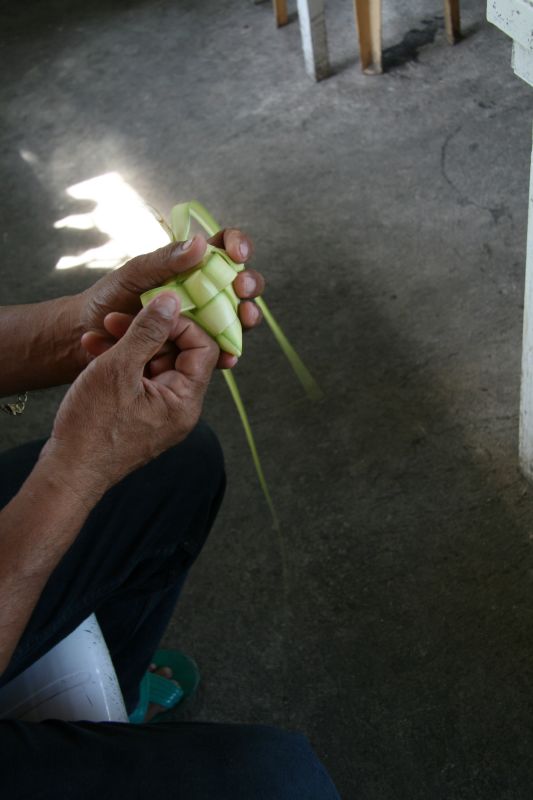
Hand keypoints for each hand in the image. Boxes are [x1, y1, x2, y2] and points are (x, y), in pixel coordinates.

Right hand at [42, 293, 217, 501]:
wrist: (67, 472)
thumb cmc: (92, 427)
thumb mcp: (119, 369)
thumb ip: (147, 332)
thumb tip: (172, 301)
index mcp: (185, 401)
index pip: (203, 349)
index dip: (180, 324)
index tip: (153, 310)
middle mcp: (179, 408)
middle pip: (178, 355)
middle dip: (147, 332)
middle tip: (116, 319)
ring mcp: (159, 413)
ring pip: (153, 364)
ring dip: (128, 344)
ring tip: (100, 333)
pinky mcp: (139, 415)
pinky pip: (138, 380)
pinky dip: (120, 363)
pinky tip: (94, 350)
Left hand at [77, 229, 264, 370]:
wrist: (86, 336)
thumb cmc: (108, 298)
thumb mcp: (134, 273)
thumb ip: (165, 260)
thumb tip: (201, 245)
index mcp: (190, 265)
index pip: (224, 247)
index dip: (238, 245)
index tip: (236, 253)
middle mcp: (202, 292)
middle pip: (240, 284)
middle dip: (249, 284)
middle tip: (241, 288)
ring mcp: (202, 322)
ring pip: (236, 318)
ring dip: (245, 318)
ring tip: (243, 318)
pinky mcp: (195, 350)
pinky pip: (218, 352)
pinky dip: (226, 355)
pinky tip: (228, 357)